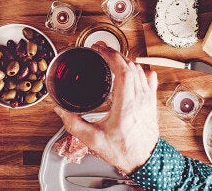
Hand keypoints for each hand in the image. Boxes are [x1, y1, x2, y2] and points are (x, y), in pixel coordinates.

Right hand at [54, 41, 159, 173]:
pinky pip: (149, 79)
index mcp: (126, 106)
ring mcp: (148, 100)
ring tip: (111, 57)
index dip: (111, 56)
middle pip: (131, 66)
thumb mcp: (93, 140)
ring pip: (140, 70)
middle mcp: (140, 99)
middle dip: (115, 53)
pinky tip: (132, 69)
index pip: (123, 71)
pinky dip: (139, 70)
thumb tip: (60, 110)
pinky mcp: (151, 103)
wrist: (145, 162)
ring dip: (125, 60)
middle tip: (100, 49)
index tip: (99, 50)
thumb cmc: (123, 152)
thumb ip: (74, 124)